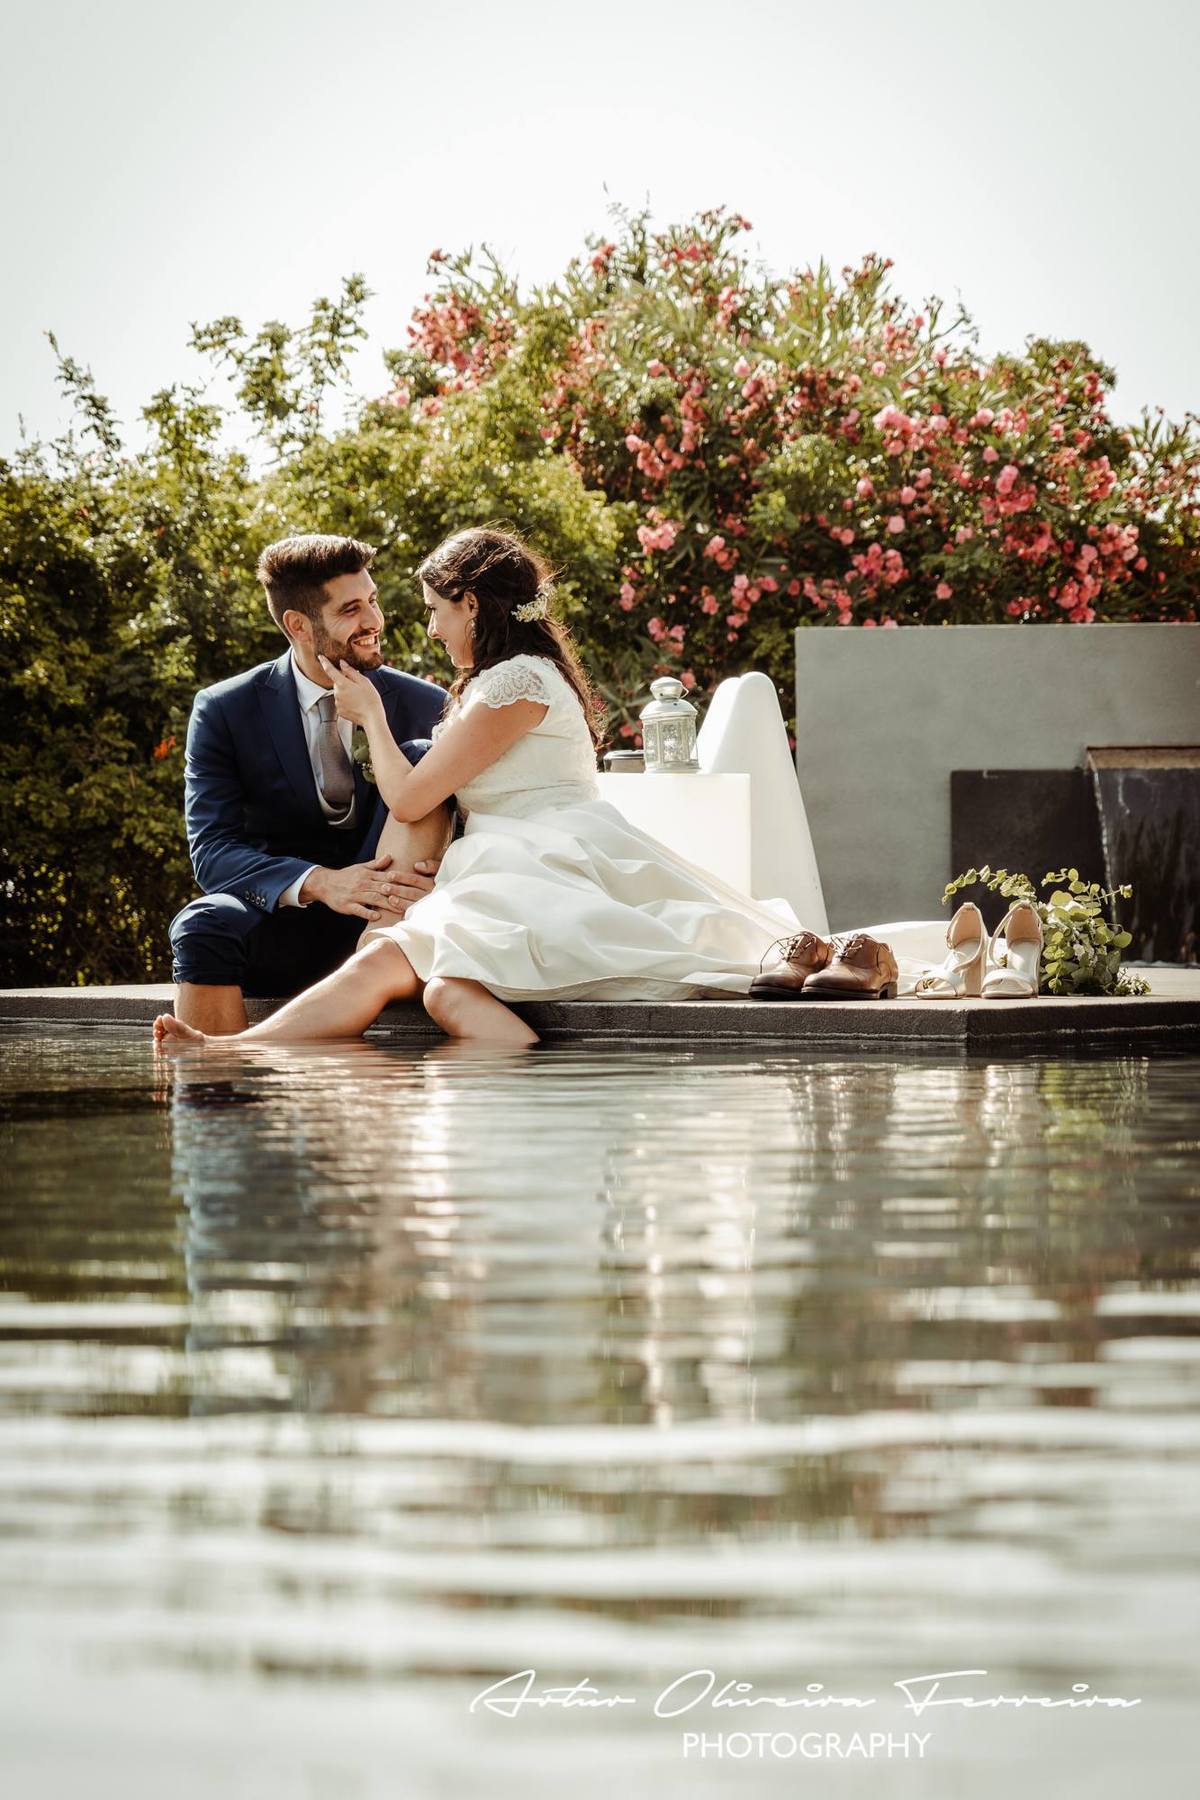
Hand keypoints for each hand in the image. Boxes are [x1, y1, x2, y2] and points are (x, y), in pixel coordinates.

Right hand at [299, 855, 441, 920]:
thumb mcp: (361, 868)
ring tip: (399, 909)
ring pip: (373, 899)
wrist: (325, 883)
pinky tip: (377, 917)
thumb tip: (390, 856)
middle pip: (383, 889)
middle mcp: (363, 884)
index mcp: (368, 875)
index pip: (387, 878)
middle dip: (398, 894)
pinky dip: (367, 913)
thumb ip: (376, 864)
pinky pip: (359, 910)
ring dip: (386, 904)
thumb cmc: (346, 876)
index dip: (401, 881)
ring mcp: (355, 895)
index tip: (414, 886)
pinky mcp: (348, 905)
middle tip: (412, 900)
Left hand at [317, 653, 383, 727]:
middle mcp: (337, 693)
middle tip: (358, 686)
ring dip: (346, 692)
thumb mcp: (364, 681)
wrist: (372, 718)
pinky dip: (347, 701)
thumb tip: (341, 663)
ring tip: (359, 697)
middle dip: (345, 682)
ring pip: (339, 693)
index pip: (330, 670)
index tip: (321, 657)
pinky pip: (341, 702)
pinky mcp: (339, 711)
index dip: (325, 662)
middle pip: (337, 683)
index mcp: (342, 684)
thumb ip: (351, 671)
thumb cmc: (370, 699)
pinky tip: (356, 704)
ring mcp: (337, 703)